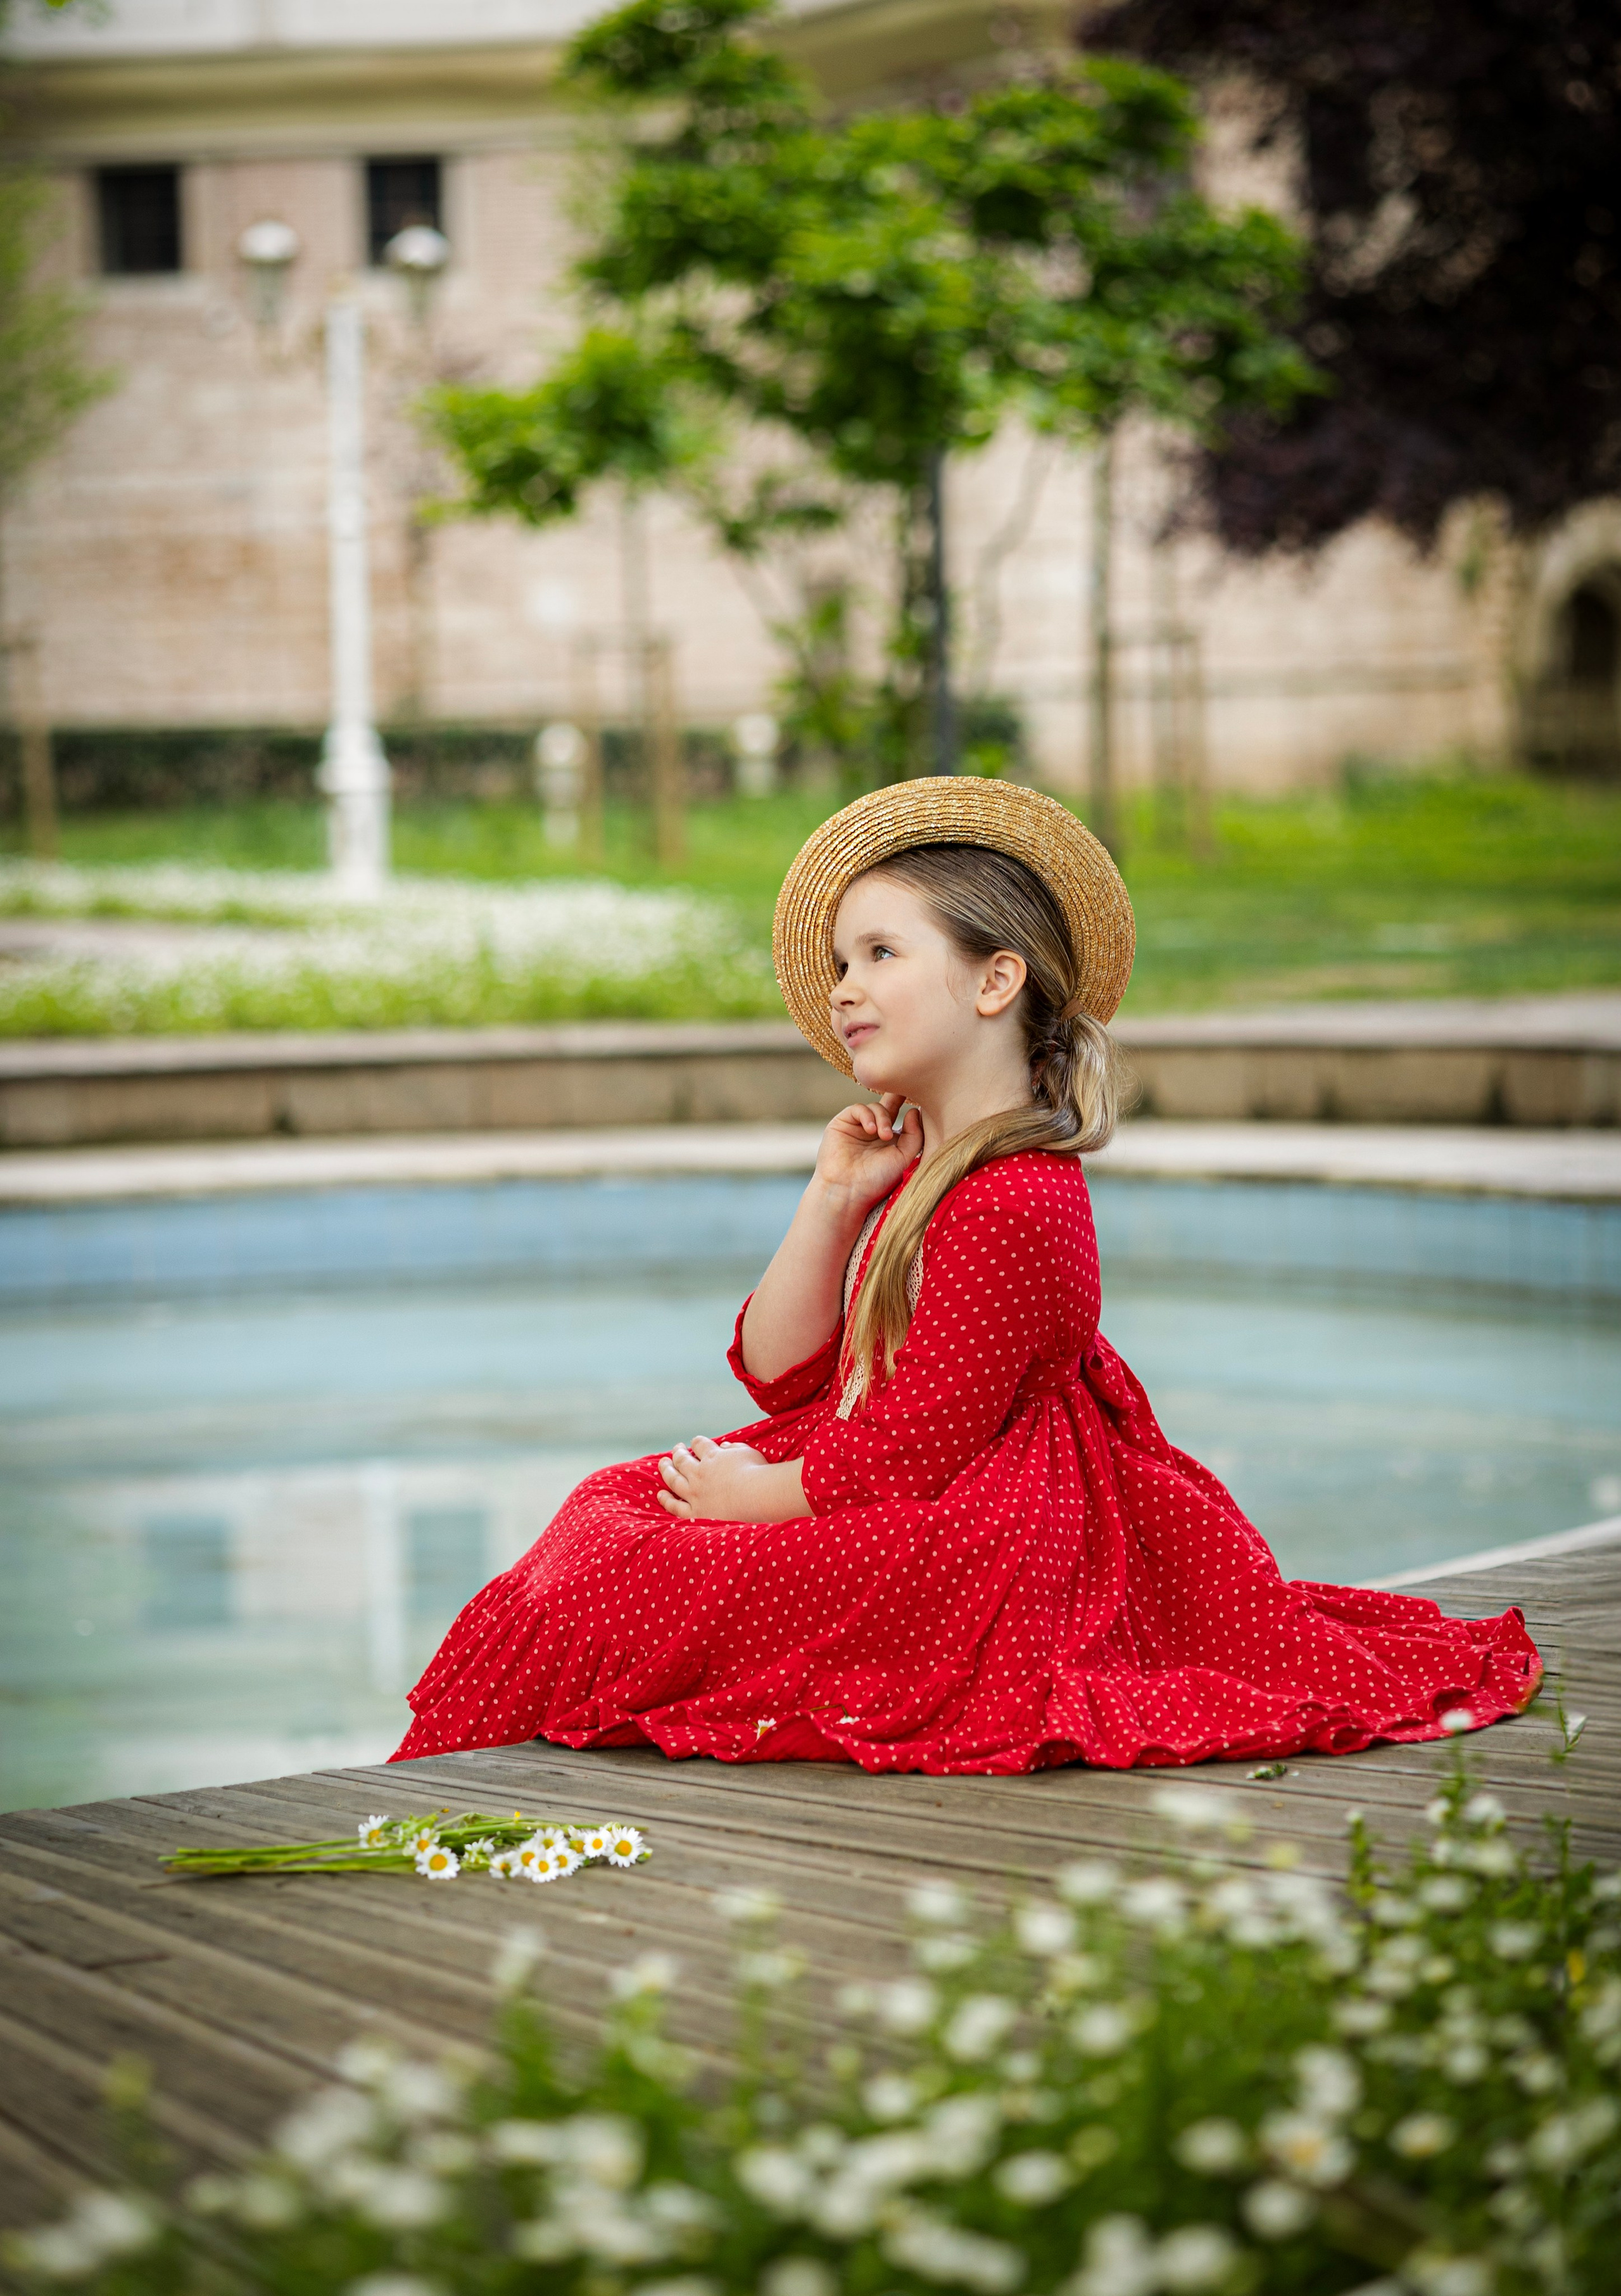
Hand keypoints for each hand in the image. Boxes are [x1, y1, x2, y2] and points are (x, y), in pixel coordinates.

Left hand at [657, 1439, 804, 1522]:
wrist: (758, 1495)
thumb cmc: (758, 1471)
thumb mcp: (747, 1452)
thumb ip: (734, 1447)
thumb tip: (724, 1446)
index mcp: (712, 1456)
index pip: (698, 1444)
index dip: (696, 1442)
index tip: (696, 1443)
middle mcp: (700, 1472)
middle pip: (682, 1459)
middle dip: (678, 1452)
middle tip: (676, 1449)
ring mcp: (696, 1492)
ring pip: (674, 1480)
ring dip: (666, 1470)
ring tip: (662, 1463)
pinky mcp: (698, 1510)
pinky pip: (677, 1506)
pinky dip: (667, 1500)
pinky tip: (660, 1494)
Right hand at [813, 1093, 922, 1218]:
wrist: (848, 1191)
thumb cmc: (877, 1180)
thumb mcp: (904, 1158)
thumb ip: (914, 1135)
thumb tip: (914, 1111)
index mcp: (892, 1140)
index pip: (903, 1116)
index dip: (911, 1105)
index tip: (924, 1094)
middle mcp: (875, 1131)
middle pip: (890, 1104)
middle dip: (899, 1096)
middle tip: (908, 1090)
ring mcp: (858, 1126)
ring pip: (876, 1107)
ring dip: (883, 1118)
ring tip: (884, 1136)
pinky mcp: (842, 1123)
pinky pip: (858, 1109)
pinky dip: (867, 1116)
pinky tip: (870, 1131)